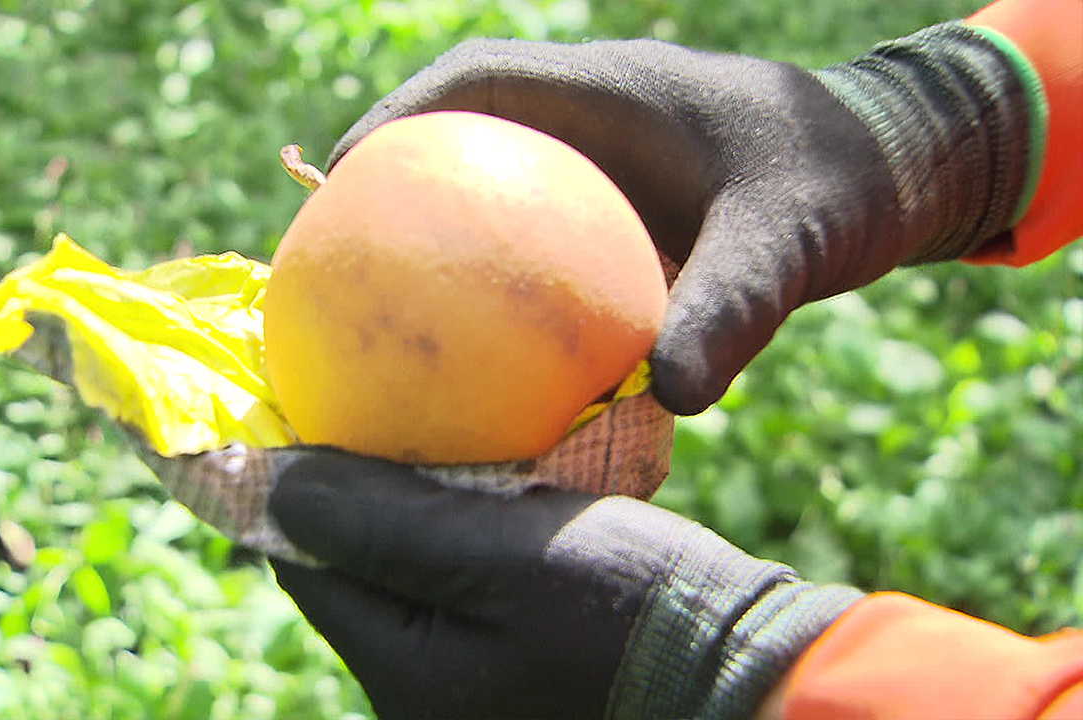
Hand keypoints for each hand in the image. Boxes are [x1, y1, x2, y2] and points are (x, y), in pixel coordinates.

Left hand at [268, 448, 862, 719]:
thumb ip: (383, 521)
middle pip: (355, 567)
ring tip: (413, 415)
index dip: (288, 482)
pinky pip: (464, 575)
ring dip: (409, 497)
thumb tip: (274, 478)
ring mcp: (475, 675)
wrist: (750, 672)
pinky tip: (486, 464)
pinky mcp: (522, 652)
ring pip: (410, 568)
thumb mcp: (503, 556)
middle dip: (351, 486)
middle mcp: (423, 686)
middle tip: (358, 394)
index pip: (308, 565)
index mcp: (403, 672)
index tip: (293, 399)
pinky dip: (464, 518)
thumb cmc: (629, 611)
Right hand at [328, 25, 1032, 413]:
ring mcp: (594, 166)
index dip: (391, 123)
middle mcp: (586, 121)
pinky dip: (493, 277)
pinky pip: (530, 236)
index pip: (471, 84)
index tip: (335, 182)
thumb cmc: (837, 183)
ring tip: (375, 307)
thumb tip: (674, 398)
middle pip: (454, 136)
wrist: (890, 168)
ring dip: (431, 230)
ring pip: (486, 188)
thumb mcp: (789, 240)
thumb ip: (733, 306)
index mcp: (606, 93)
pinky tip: (478, 352)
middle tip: (331, 257)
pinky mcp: (610, 209)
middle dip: (387, 184)